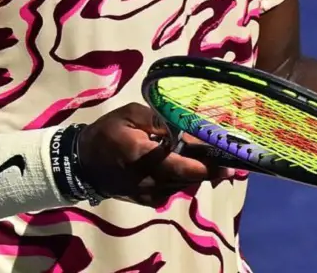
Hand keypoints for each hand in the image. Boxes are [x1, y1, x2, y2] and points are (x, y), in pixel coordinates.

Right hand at [77, 103, 234, 206]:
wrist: (83, 163)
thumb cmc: (108, 132)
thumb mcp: (130, 115)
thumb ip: (158, 120)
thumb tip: (184, 127)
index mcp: (144, 157)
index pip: (183, 164)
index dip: (208, 161)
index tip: (228, 155)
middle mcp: (150, 181)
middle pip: (190, 178)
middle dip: (212, 169)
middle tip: (233, 161)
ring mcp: (150, 194)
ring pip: (185, 186)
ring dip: (201, 174)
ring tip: (218, 161)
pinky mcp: (149, 201)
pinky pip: (174, 190)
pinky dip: (186, 179)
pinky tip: (193, 167)